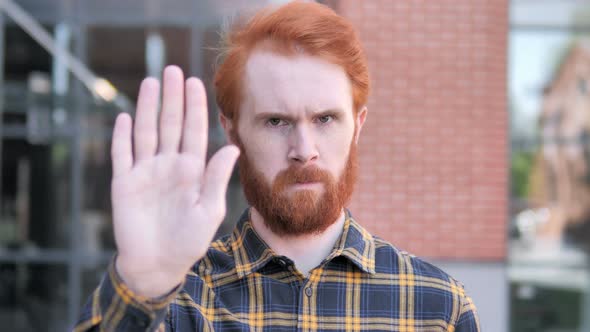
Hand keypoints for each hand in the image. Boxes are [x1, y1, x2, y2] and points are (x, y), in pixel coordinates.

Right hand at [110, 66, 238, 296]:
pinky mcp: (124, 183)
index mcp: (191, 169)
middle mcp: (168, 165)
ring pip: (146, 132)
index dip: (194, 107)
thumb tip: (232, 148)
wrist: (158, 264)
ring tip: (151, 82)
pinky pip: (122, 155)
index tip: (196, 83)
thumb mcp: (208, 209)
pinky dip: (122, 136)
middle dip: (172, 98)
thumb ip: (217, 178)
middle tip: (173, 70)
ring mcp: (145, 172)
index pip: (194, 131)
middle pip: (170, 124)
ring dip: (148, 108)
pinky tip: (125, 117)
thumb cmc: (189, 240)